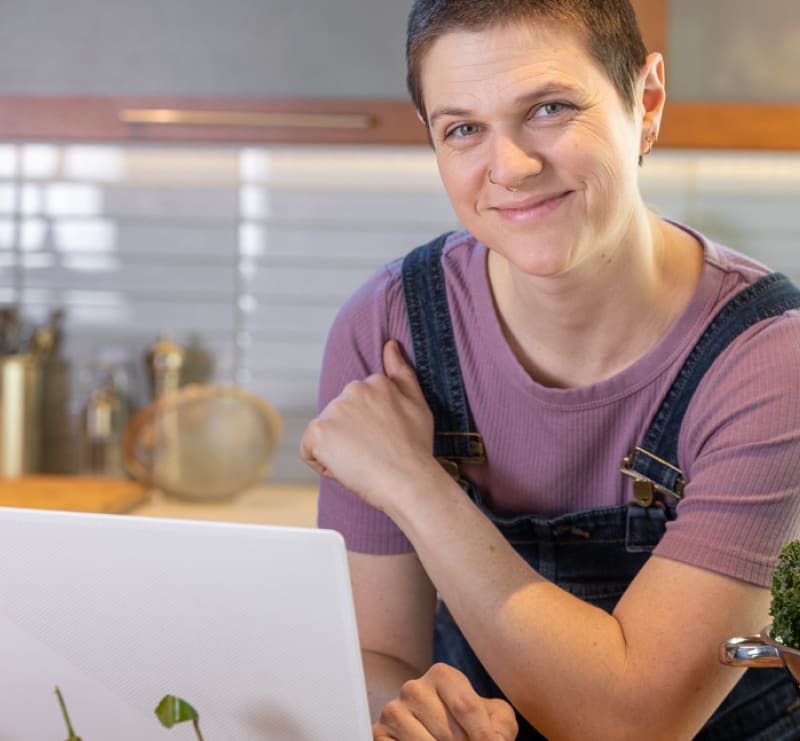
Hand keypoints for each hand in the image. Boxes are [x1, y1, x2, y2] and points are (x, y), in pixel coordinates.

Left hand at [300, 339, 440, 510]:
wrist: (408, 481)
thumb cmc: (416, 449)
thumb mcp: (418, 404)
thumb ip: (402, 372)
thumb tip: (390, 344)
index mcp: (374, 382)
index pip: (357, 406)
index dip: (369, 429)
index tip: (386, 442)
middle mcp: (352, 389)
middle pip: (339, 418)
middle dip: (351, 437)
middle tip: (376, 454)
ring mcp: (333, 409)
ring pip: (325, 435)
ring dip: (338, 451)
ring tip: (363, 462)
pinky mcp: (318, 431)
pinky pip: (310, 451)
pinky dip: (323, 464)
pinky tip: (346, 469)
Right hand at [372, 663, 517, 739]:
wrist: (443, 733)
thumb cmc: (471, 725)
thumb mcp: (495, 719)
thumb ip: (502, 727)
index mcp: (442, 674)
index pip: (467, 707)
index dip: (484, 737)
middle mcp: (413, 688)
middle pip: (449, 733)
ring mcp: (393, 711)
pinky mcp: (378, 733)